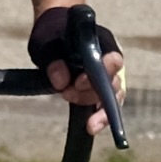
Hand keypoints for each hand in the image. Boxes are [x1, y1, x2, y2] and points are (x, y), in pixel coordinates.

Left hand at [28, 2, 116, 119]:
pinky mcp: (99, 91)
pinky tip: (90, 127)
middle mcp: (111, 62)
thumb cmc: (52, 34)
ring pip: (112, 98)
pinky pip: (106, 107)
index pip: (114, 61)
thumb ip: (53, 59)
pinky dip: (99, 117)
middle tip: (66, 94)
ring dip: (96, 109)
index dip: (101, 74)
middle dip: (91, 94)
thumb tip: (60, 81)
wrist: (53, 34)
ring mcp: (108, 78)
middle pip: (113, 84)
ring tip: (75, 108)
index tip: (79, 82)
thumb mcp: (46, 42)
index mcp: (104, 44)